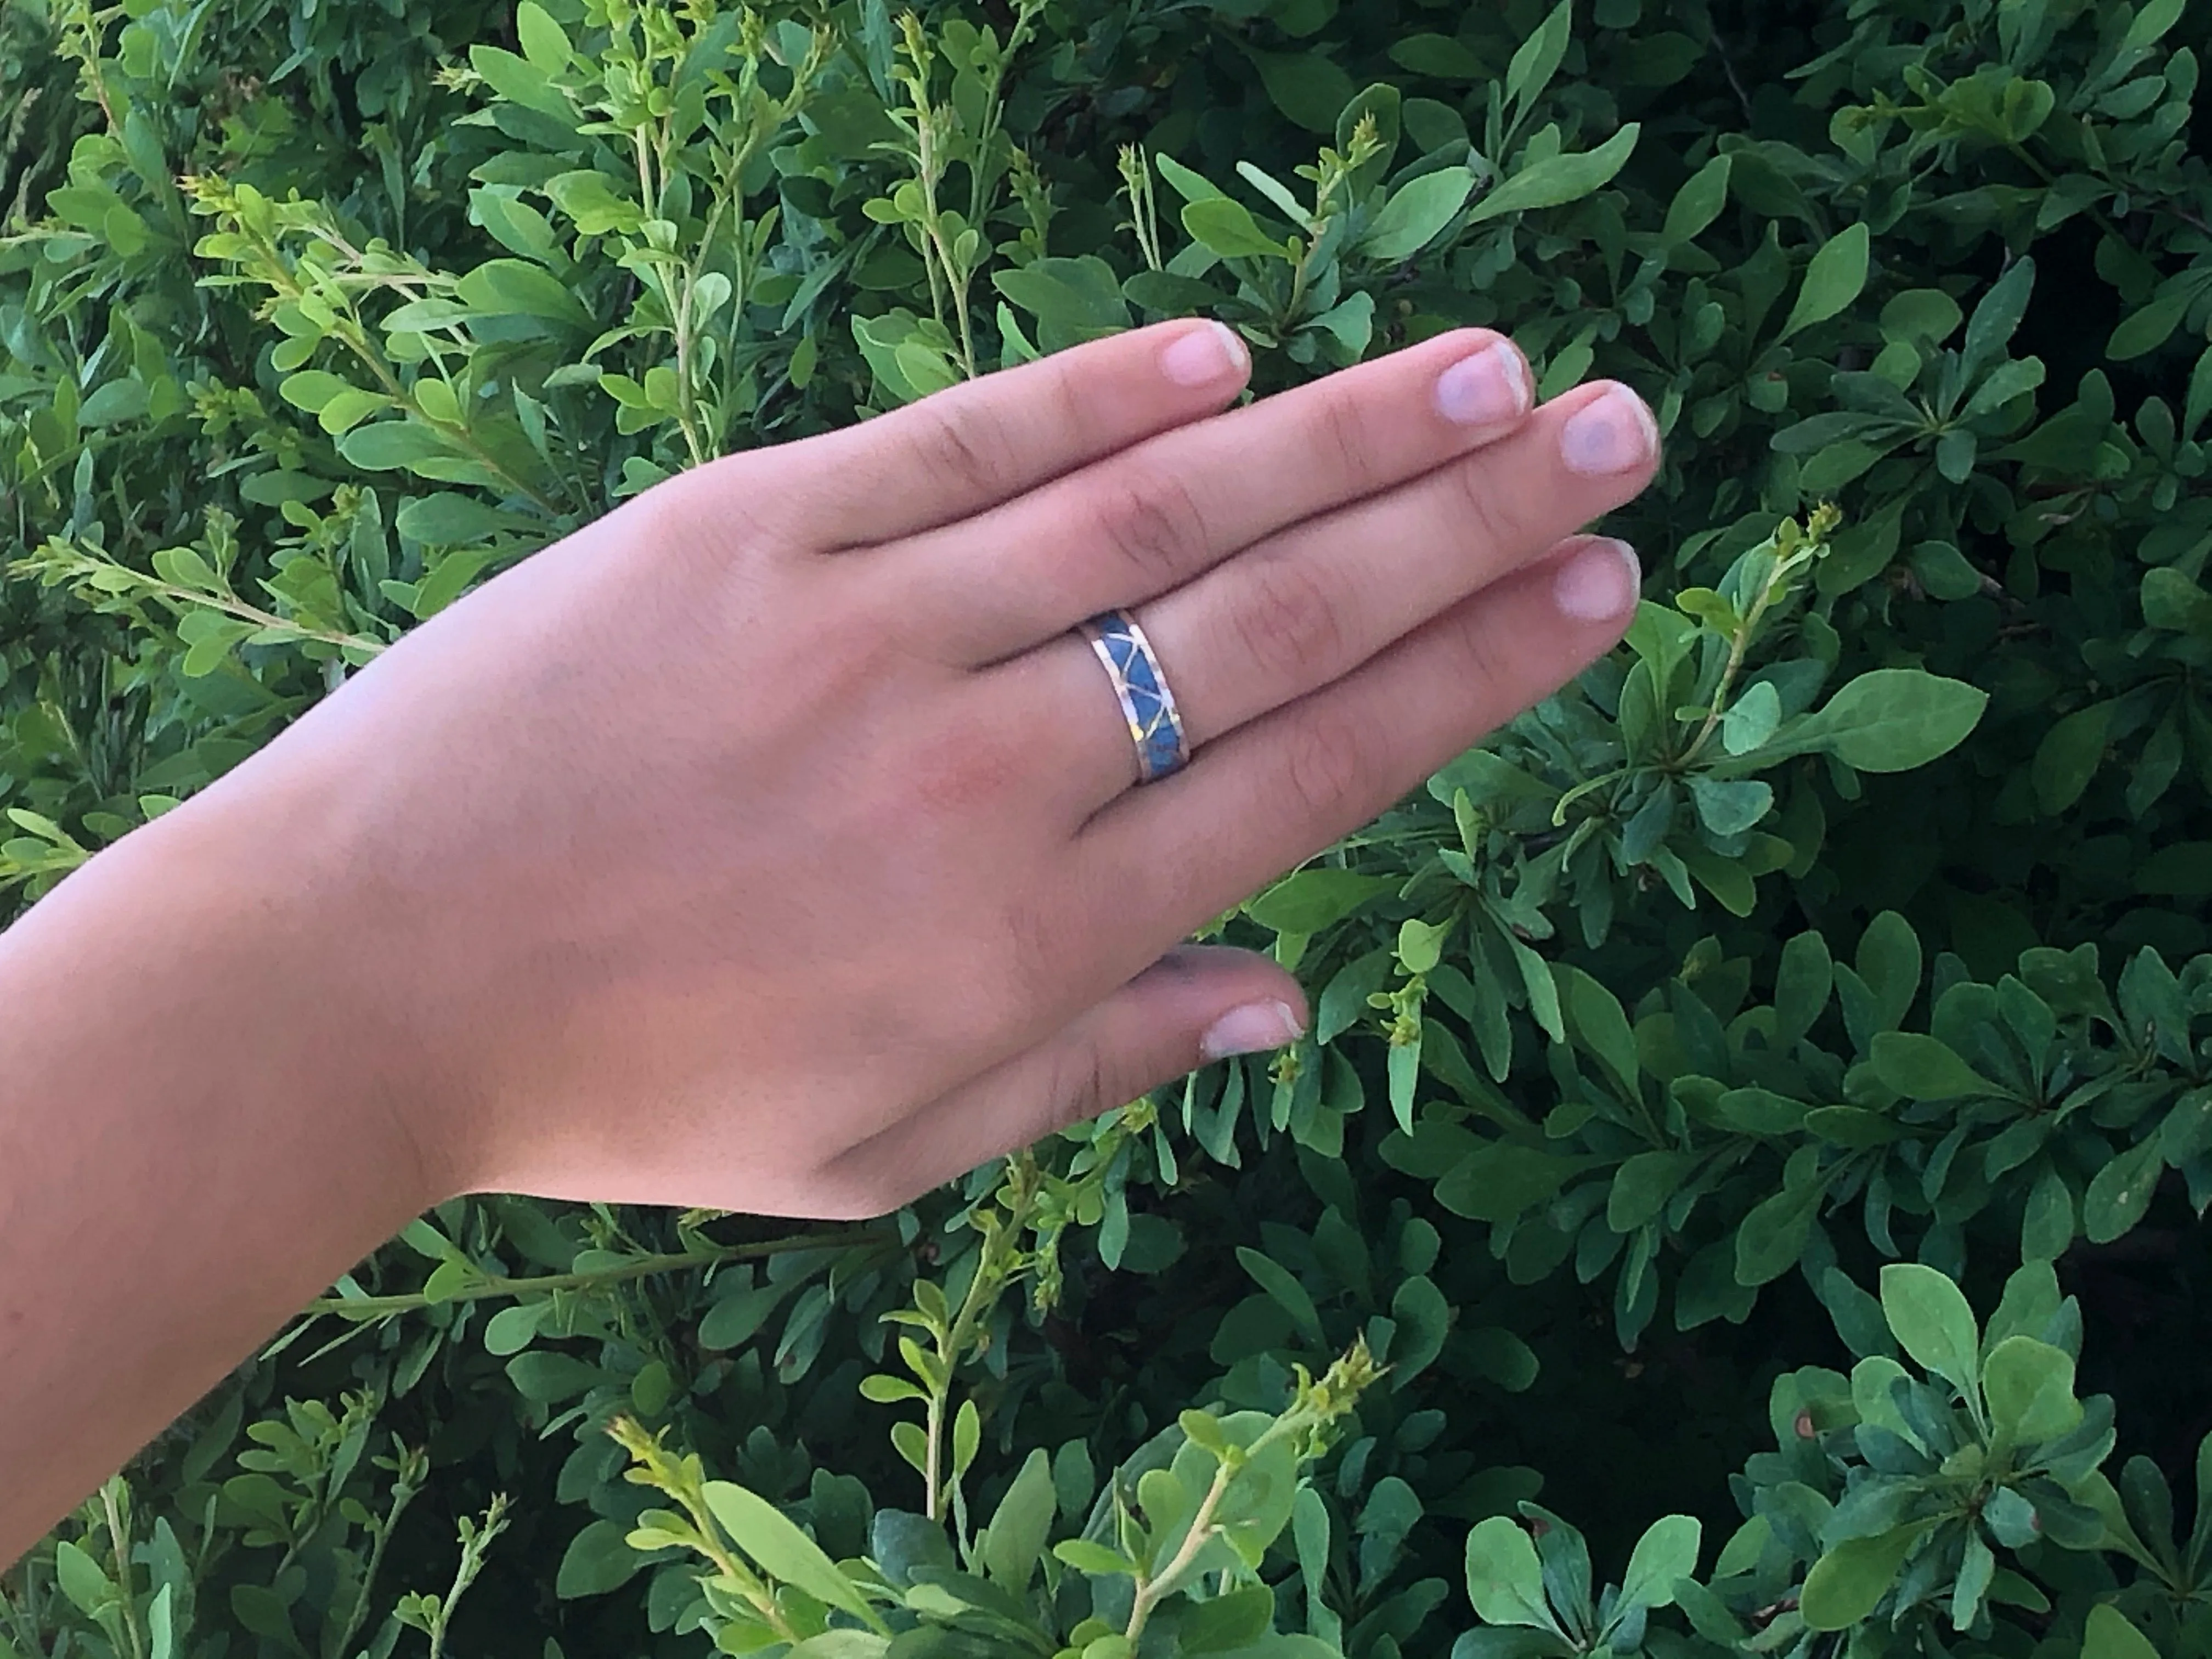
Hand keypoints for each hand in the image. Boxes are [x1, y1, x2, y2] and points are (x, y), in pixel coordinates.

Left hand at [172, 319, 1657, 1218]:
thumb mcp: (881, 1150)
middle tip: (1621, 434)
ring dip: (1341, 433)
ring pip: (1154, 508)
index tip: (1595, 594)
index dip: (1473, 674)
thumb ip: (1097, 1065)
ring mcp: (866, 626)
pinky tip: (1227, 358)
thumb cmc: (633, 1086)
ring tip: (1488, 374)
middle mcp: (987, 766)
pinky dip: (1101, 396)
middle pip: (1278, 617)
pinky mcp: (745, 528)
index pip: (1314, 774)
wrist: (360, 974)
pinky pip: (962, 443)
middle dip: (1473, 523)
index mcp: (1033, 934)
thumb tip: (1283, 994)